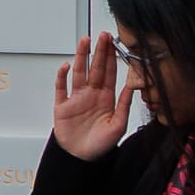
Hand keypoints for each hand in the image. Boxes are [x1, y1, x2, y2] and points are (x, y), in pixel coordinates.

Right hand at [51, 34, 133, 160]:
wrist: (82, 158)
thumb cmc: (101, 145)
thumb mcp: (119, 125)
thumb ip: (125, 104)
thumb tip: (133, 85)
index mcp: (107, 98)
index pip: (110, 72)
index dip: (112, 57)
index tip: (113, 42)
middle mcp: (92, 94)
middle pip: (95, 67)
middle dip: (98, 51)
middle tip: (101, 35)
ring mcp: (76, 98)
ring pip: (79, 72)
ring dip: (81, 57)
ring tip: (84, 41)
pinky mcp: (63, 106)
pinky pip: (61, 88)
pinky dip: (62, 76)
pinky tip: (66, 66)